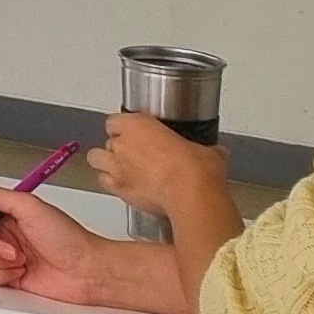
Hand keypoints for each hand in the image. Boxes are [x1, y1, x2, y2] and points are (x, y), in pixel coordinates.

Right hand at [0, 186, 188, 313]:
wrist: (88, 272)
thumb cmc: (70, 239)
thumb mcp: (31, 206)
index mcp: (6, 211)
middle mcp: (3, 231)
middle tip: (11, 248)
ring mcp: (5, 254)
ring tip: (21, 260)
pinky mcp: (9, 275)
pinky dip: (3, 274)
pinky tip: (22, 272)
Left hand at [89, 111, 236, 231]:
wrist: (191, 193)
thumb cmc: (196, 168)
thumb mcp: (207, 151)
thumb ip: (206, 149)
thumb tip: (217, 153)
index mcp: (138, 124)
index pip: (117, 120)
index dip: (124, 127)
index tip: (136, 133)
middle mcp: (122, 143)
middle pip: (108, 140)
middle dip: (118, 147)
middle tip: (135, 155)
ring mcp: (116, 167)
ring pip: (96, 159)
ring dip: (106, 162)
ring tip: (121, 168)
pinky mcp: (118, 189)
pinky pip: (105, 183)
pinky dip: (112, 184)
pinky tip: (125, 187)